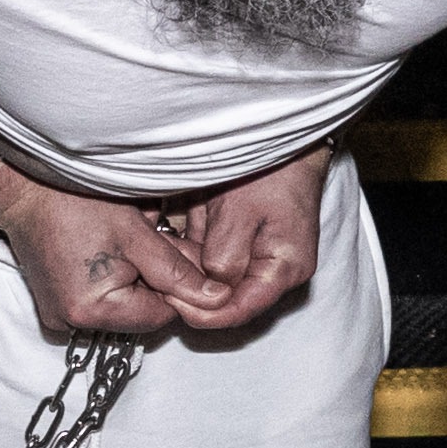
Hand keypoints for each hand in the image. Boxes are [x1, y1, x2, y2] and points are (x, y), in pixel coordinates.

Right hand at [0, 169, 238, 342]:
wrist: (23, 187)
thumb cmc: (75, 201)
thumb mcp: (138, 235)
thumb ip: (180, 273)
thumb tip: (217, 300)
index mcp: (92, 311)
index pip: (161, 316)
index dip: (177, 286)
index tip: (175, 252)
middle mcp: (71, 323)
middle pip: (140, 313)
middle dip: (154, 280)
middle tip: (151, 238)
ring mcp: (59, 316)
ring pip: (121, 305)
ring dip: (134, 278)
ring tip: (124, 239)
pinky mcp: (52, 305)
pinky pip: (97, 300)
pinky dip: (110, 279)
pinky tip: (105, 249)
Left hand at [147, 147, 327, 330]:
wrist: (282, 134)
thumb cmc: (272, 167)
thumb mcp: (240, 212)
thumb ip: (224, 255)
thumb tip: (209, 288)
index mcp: (284, 269)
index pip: (239, 312)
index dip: (202, 313)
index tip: (171, 300)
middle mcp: (275, 269)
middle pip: (226, 296)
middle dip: (192, 282)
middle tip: (162, 266)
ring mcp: (260, 254)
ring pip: (215, 275)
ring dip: (191, 260)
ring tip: (173, 234)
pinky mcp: (245, 239)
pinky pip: (215, 253)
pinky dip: (196, 244)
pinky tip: (186, 220)